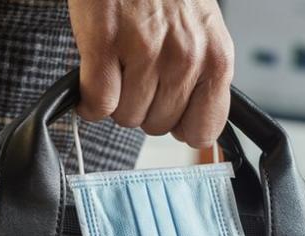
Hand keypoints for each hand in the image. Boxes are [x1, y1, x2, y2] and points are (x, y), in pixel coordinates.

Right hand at [69, 0, 234, 148]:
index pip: (203, 130)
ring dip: (116, 99)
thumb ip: (203, 78)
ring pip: (126, 116)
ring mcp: (146, 51)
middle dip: (144, 107)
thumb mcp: (203, 33)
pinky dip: (88, 99)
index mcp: (216, 59)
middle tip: (138, 75)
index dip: (180, 126)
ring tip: (119, 65)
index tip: (169, 114)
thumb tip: (196, 133)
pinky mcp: (106, 43)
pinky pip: (98, 102)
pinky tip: (93, 77)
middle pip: (158, 126)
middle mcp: (186, 58)